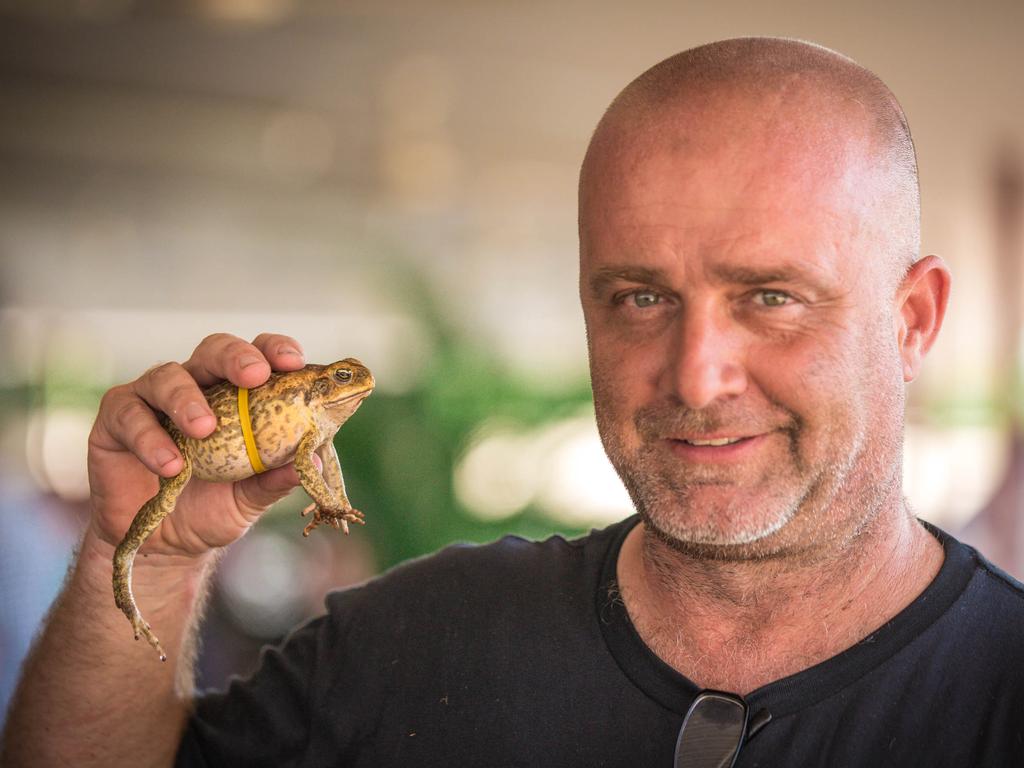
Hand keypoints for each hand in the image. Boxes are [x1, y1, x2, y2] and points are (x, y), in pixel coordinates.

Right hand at [87, 332, 312, 558]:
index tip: (294, 363)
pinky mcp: (115, 421)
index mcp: (237, 396)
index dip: (276, 350)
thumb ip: (277, 478)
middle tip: (254, 376)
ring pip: (167, 376)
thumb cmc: (213, 508)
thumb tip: (314, 456)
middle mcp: (196, 386)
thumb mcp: (251, 498)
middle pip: (214, 350)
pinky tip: (171, 465)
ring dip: (188, 399)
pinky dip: (150, 438)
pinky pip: (129, 414)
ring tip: (205, 430)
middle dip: (236, 357)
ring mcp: (152, 400)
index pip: (259, 357)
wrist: (163, 546)